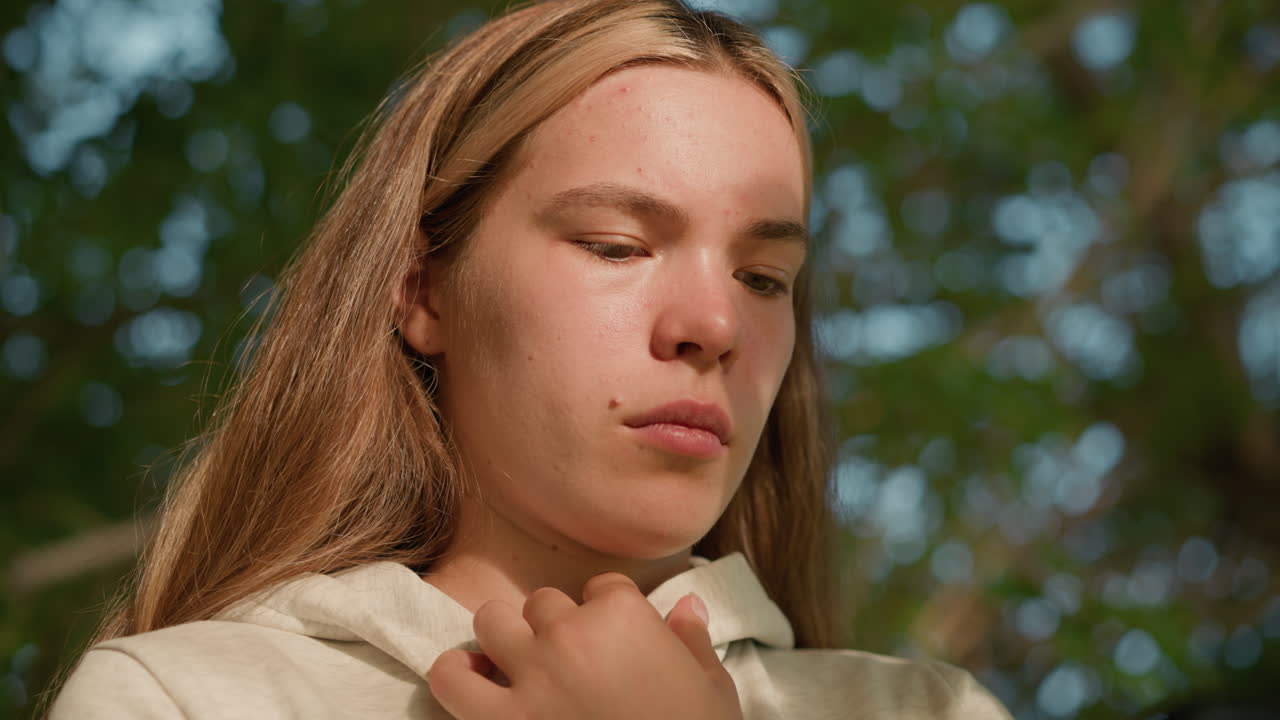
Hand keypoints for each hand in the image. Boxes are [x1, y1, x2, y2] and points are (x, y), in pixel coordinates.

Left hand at [426, 573, 741, 719]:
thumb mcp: (712, 687)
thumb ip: (693, 641)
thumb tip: (687, 607)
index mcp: (624, 615)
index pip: (603, 586)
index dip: (608, 612)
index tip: (614, 639)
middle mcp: (572, 632)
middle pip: (544, 602)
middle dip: (556, 625)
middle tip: (569, 658)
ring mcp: (531, 674)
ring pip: (493, 620)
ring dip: (504, 636)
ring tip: (516, 660)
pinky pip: (451, 678)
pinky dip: (455, 673)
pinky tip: (472, 679)